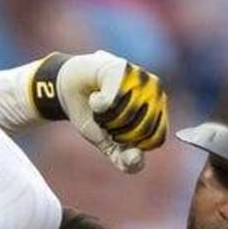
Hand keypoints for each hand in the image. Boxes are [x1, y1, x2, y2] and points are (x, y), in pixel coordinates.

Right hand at [56, 52, 168, 170]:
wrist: (69, 89)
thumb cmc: (94, 115)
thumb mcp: (108, 143)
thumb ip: (124, 159)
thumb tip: (135, 159)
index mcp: (158, 112)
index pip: (154, 140)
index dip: (131, 144)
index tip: (117, 134)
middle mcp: (155, 93)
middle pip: (142, 129)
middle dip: (116, 132)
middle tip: (107, 118)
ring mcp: (141, 78)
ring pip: (126, 115)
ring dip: (104, 117)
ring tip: (100, 105)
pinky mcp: (123, 69)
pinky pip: (111, 101)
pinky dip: (96, 104)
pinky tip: (95, 96)